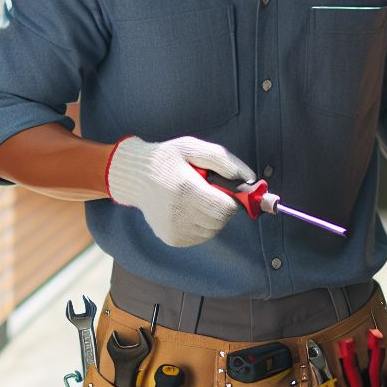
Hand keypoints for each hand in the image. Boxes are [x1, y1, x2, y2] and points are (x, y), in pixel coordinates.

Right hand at [105, 135, 255, 246]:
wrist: (134, 176)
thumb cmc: (167, 159)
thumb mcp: (193, 148)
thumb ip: (225, 161)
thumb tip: (251, 180)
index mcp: (185, 190)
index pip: (226, 207)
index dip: (233, 198)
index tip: (227, 188)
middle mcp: (178, 214)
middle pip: (221, 220)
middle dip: (224, 206)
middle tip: (211, 190)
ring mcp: (174, 229)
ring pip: (213, 230)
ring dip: (214, 215)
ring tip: (198, 198)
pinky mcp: (172, 239)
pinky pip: (201, 236)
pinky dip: (203, 224)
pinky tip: (190, 208)